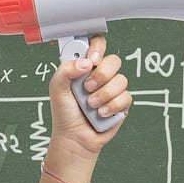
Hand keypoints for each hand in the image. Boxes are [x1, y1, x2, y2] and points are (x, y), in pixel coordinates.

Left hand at [47, 34, 130, 155]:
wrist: (74, 137)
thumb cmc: (65, 113)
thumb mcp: (57, 88)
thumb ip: (66, 70)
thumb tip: (86, 63)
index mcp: (85, 67)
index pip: (97, 45)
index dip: (98, 48)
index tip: (92, 60)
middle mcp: (100, 75)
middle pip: (114, 61)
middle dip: (101, 75)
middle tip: (87, 88)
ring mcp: (112, 89)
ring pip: (121, 80)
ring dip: (104, 95)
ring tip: (91, 105)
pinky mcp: (122, 103)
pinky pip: (126, 97)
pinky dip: (111, 107)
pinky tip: (101, 113)